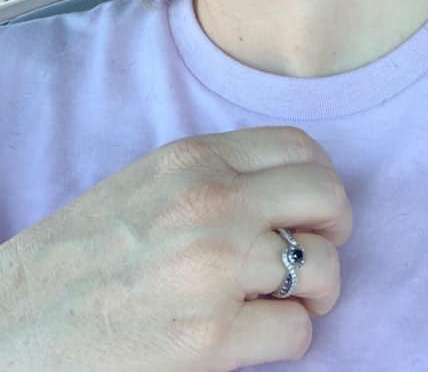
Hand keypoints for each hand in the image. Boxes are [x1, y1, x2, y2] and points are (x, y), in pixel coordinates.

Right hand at [2, 127, 351, 370]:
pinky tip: (252, 336)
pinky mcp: (211, 336)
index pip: (300, 148)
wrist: (19, 322)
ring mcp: (214, 268)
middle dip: (335, 230)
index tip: (314, 210)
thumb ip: (214, 175)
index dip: (321, 181)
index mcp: (192, 158)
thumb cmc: (81, 255)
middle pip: (328, 197)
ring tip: (285, 302)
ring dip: (315, 292)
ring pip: (322, 267)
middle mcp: (210, 202)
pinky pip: (297, 333)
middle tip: (315, 253)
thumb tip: (285, 190)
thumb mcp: (148, 184)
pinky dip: (286, 339)